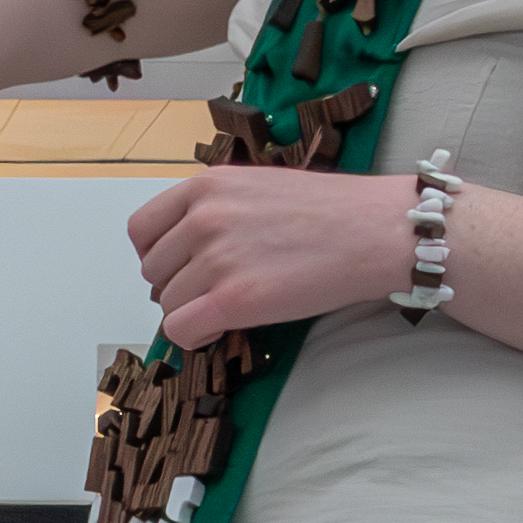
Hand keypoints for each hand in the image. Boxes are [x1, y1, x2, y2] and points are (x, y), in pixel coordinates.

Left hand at [129, 163, 417, 348]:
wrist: (379, 230)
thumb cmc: (332, 210)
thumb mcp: (259, 186)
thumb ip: (217, 208)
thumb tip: (186, 248)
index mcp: (207, 185)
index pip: (142, 229)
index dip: (158, 255)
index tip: (181, 267)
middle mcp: (204, 217)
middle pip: (154, 271)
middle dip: (178, 286)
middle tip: (216, 291)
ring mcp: (217, 258)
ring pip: (168, 303)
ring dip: (192, 312)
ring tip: (230, 307)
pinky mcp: (235, 299)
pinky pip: (180, 329)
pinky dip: (193, 337)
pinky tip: (218, 330)